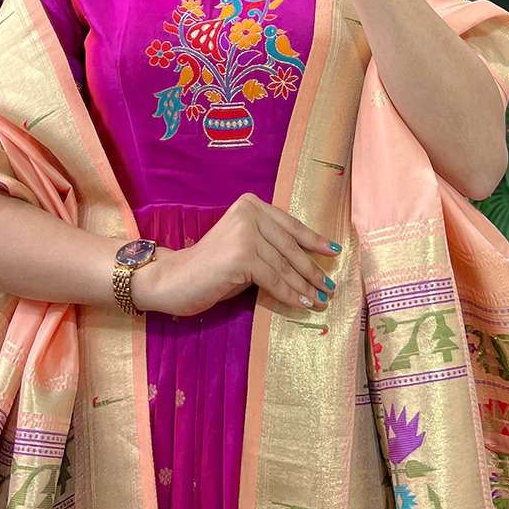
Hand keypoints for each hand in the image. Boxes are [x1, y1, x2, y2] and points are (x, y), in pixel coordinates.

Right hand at [131, 192, 340, 317]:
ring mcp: (245, 233)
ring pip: (284, 266)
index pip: (290, 225)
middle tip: (330, 286)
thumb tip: (310, 261)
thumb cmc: (211, 268)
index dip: (313, 240)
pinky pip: (274, 280)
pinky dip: (290, 295)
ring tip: (320, 300)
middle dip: (313, 270)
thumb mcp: (244, 247)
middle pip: (290, 247)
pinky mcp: (241, 257)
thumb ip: (269, 245)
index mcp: (250, 204)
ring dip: (305, 286)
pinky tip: (302, 304)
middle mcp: (249, 212)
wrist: (174, 279)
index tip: (333, 251)